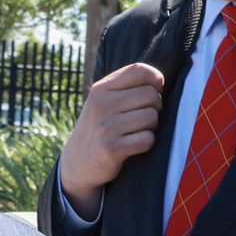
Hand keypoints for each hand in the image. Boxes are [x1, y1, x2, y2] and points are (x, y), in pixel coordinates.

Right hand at [57, 62, 165, 215]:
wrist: (76, 164)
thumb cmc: (98, 129)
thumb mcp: (101, 103)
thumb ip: (125, 88)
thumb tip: (160, 81)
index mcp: (100, 90)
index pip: (138, 70)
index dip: (155, 78)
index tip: (155, 90)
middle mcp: (101, 105)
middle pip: (151, 95)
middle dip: (154, 107)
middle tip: (142, 118)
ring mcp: (105, 127)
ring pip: (152, 117)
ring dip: (151, 127)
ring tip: (135, 132)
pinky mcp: (112, 149)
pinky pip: (147, 139)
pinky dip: (146, 143)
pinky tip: (133, 146)